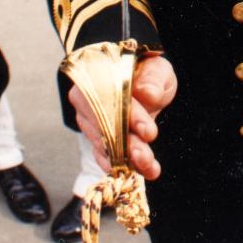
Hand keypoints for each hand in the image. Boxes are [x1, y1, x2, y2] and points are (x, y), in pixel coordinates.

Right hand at [69, 53, 176, 181]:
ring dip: (127, 159)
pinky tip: (137, 172)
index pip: (111, 97)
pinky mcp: (94, 137)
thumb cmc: (147, 72)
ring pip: (104, 143)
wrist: (144, 83)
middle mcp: (86, 97)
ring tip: (149, 168)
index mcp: (98, 73)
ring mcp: (87, 119)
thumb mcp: (156, 69)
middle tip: (145, 157)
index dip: (130, 116)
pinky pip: (102, 154)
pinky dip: (120, 165)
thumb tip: (147, 93)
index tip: (148, 130)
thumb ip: (153, 79)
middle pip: (104, 124)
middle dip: (127, 144)